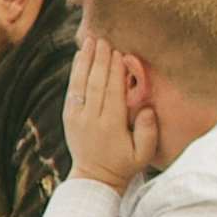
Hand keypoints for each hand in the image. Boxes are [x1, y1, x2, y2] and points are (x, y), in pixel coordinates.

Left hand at [62, 31, 158, 191]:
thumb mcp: (143, 153)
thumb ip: (148, 131)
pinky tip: (80, 57)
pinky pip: (72, 90)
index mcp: (110, 126)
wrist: (94, 177)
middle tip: (104, 38)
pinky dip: (75, 73)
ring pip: (80, 84)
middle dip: (99, 60)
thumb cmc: (124, 163)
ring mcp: (76, 117)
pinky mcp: (68, 116)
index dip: (114, 71)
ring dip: (85, 61)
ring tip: (90, 41)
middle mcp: (90, 119)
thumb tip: (146, 108)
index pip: (112, 92)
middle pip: (95, 84)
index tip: (118, 52)